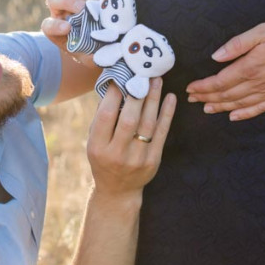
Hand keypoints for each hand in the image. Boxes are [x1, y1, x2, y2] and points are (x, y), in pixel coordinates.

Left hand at [41, 0, 102, 68]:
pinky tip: (107, 3)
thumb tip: (100, 54)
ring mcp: (75, 2)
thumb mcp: (92, 60)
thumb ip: (93, 58)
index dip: (55, 26)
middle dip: (68, 1)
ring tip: (99, 7)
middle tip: (82, 8)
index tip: (68, 29)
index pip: (48, 26)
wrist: (108, 45)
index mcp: (57, 31)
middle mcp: (62, 14)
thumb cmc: (96, 54)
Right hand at [87, 79, 175, 196]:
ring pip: (147, 123)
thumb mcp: (94, 142)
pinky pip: (162, 132)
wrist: (118, 190)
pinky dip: (167, 113)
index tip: (121, 76)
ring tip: (156, 80)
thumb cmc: (103, 158)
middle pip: (128, 119)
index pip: (106, 115)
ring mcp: (137, 158)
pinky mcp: (154, 160)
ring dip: (153, 99)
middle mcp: (117, 154)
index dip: (113, 94)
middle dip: (136, 94)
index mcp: (97, 147)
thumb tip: (115, 85)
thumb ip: (102, 119)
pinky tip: (170, 97)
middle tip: (143, 74)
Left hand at [186, 20, 264, 120]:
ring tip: (206, 108)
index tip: (190, 89)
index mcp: (250, 67)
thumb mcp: (262, 31)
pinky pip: (258, 109)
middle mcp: (258, 83)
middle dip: (207, 98)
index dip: (203, 87)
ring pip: (240, 104)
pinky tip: (233, 116)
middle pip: (226, 95)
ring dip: (221, 107)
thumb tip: (216, 56)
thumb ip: (238, 44)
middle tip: (192, 99)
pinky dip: (244, 114)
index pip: (220, 81)